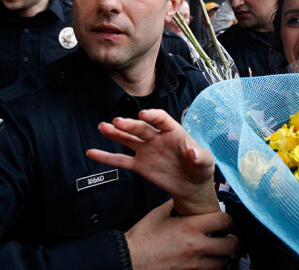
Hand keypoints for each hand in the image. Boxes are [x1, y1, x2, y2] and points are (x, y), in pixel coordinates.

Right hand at [87, 109, 217, 214]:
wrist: (193, 186)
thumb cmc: (201, 168)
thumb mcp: (205, 162)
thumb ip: (199, 156)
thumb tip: (193, 152)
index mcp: (174, 132)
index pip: (162, 119)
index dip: (153, 116)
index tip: (143, 114)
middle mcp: (157, 138)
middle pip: (141, 128)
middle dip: (130, 125)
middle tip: (117, 122)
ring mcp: (147, 151)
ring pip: (128, 140)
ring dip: (115, 133)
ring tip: (103, 127)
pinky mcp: (140, 166)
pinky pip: (121, 161)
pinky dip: (107, 157)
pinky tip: (93, 152)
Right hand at [126, 199, 237, 269]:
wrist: (127, 261)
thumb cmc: (142, 238)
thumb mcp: (159, 214)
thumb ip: (176, 205)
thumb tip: (184, 197)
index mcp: (191, 227)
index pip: (224, 221)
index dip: (227, 219)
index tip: (223, 220)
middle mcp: (196, 247)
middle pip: (230, 245)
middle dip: (230, 240)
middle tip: (225, 236)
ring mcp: (194, 265)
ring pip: (222, 262)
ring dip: (221, 255)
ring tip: (216, 250)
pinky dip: (210, 267)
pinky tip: (204, 261)